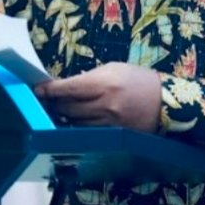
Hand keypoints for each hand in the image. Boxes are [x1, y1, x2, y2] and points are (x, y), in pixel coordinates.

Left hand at [35, 62, 161, 132]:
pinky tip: (74, 121)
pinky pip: (88, 132)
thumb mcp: (114, 69)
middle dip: (54, 104)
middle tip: (45, 100)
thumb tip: (66, 86)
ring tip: (58, 110)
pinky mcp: (113, 134)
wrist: (166, 101)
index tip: (38, 89)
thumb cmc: (139, 80)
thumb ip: (89, 78)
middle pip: (68, 108)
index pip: (68, 88)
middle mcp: (105, 105)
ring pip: (75, 123)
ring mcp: (109, 122)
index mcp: (104, 83)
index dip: (50, 90)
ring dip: (64, 117)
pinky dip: (78, 126)